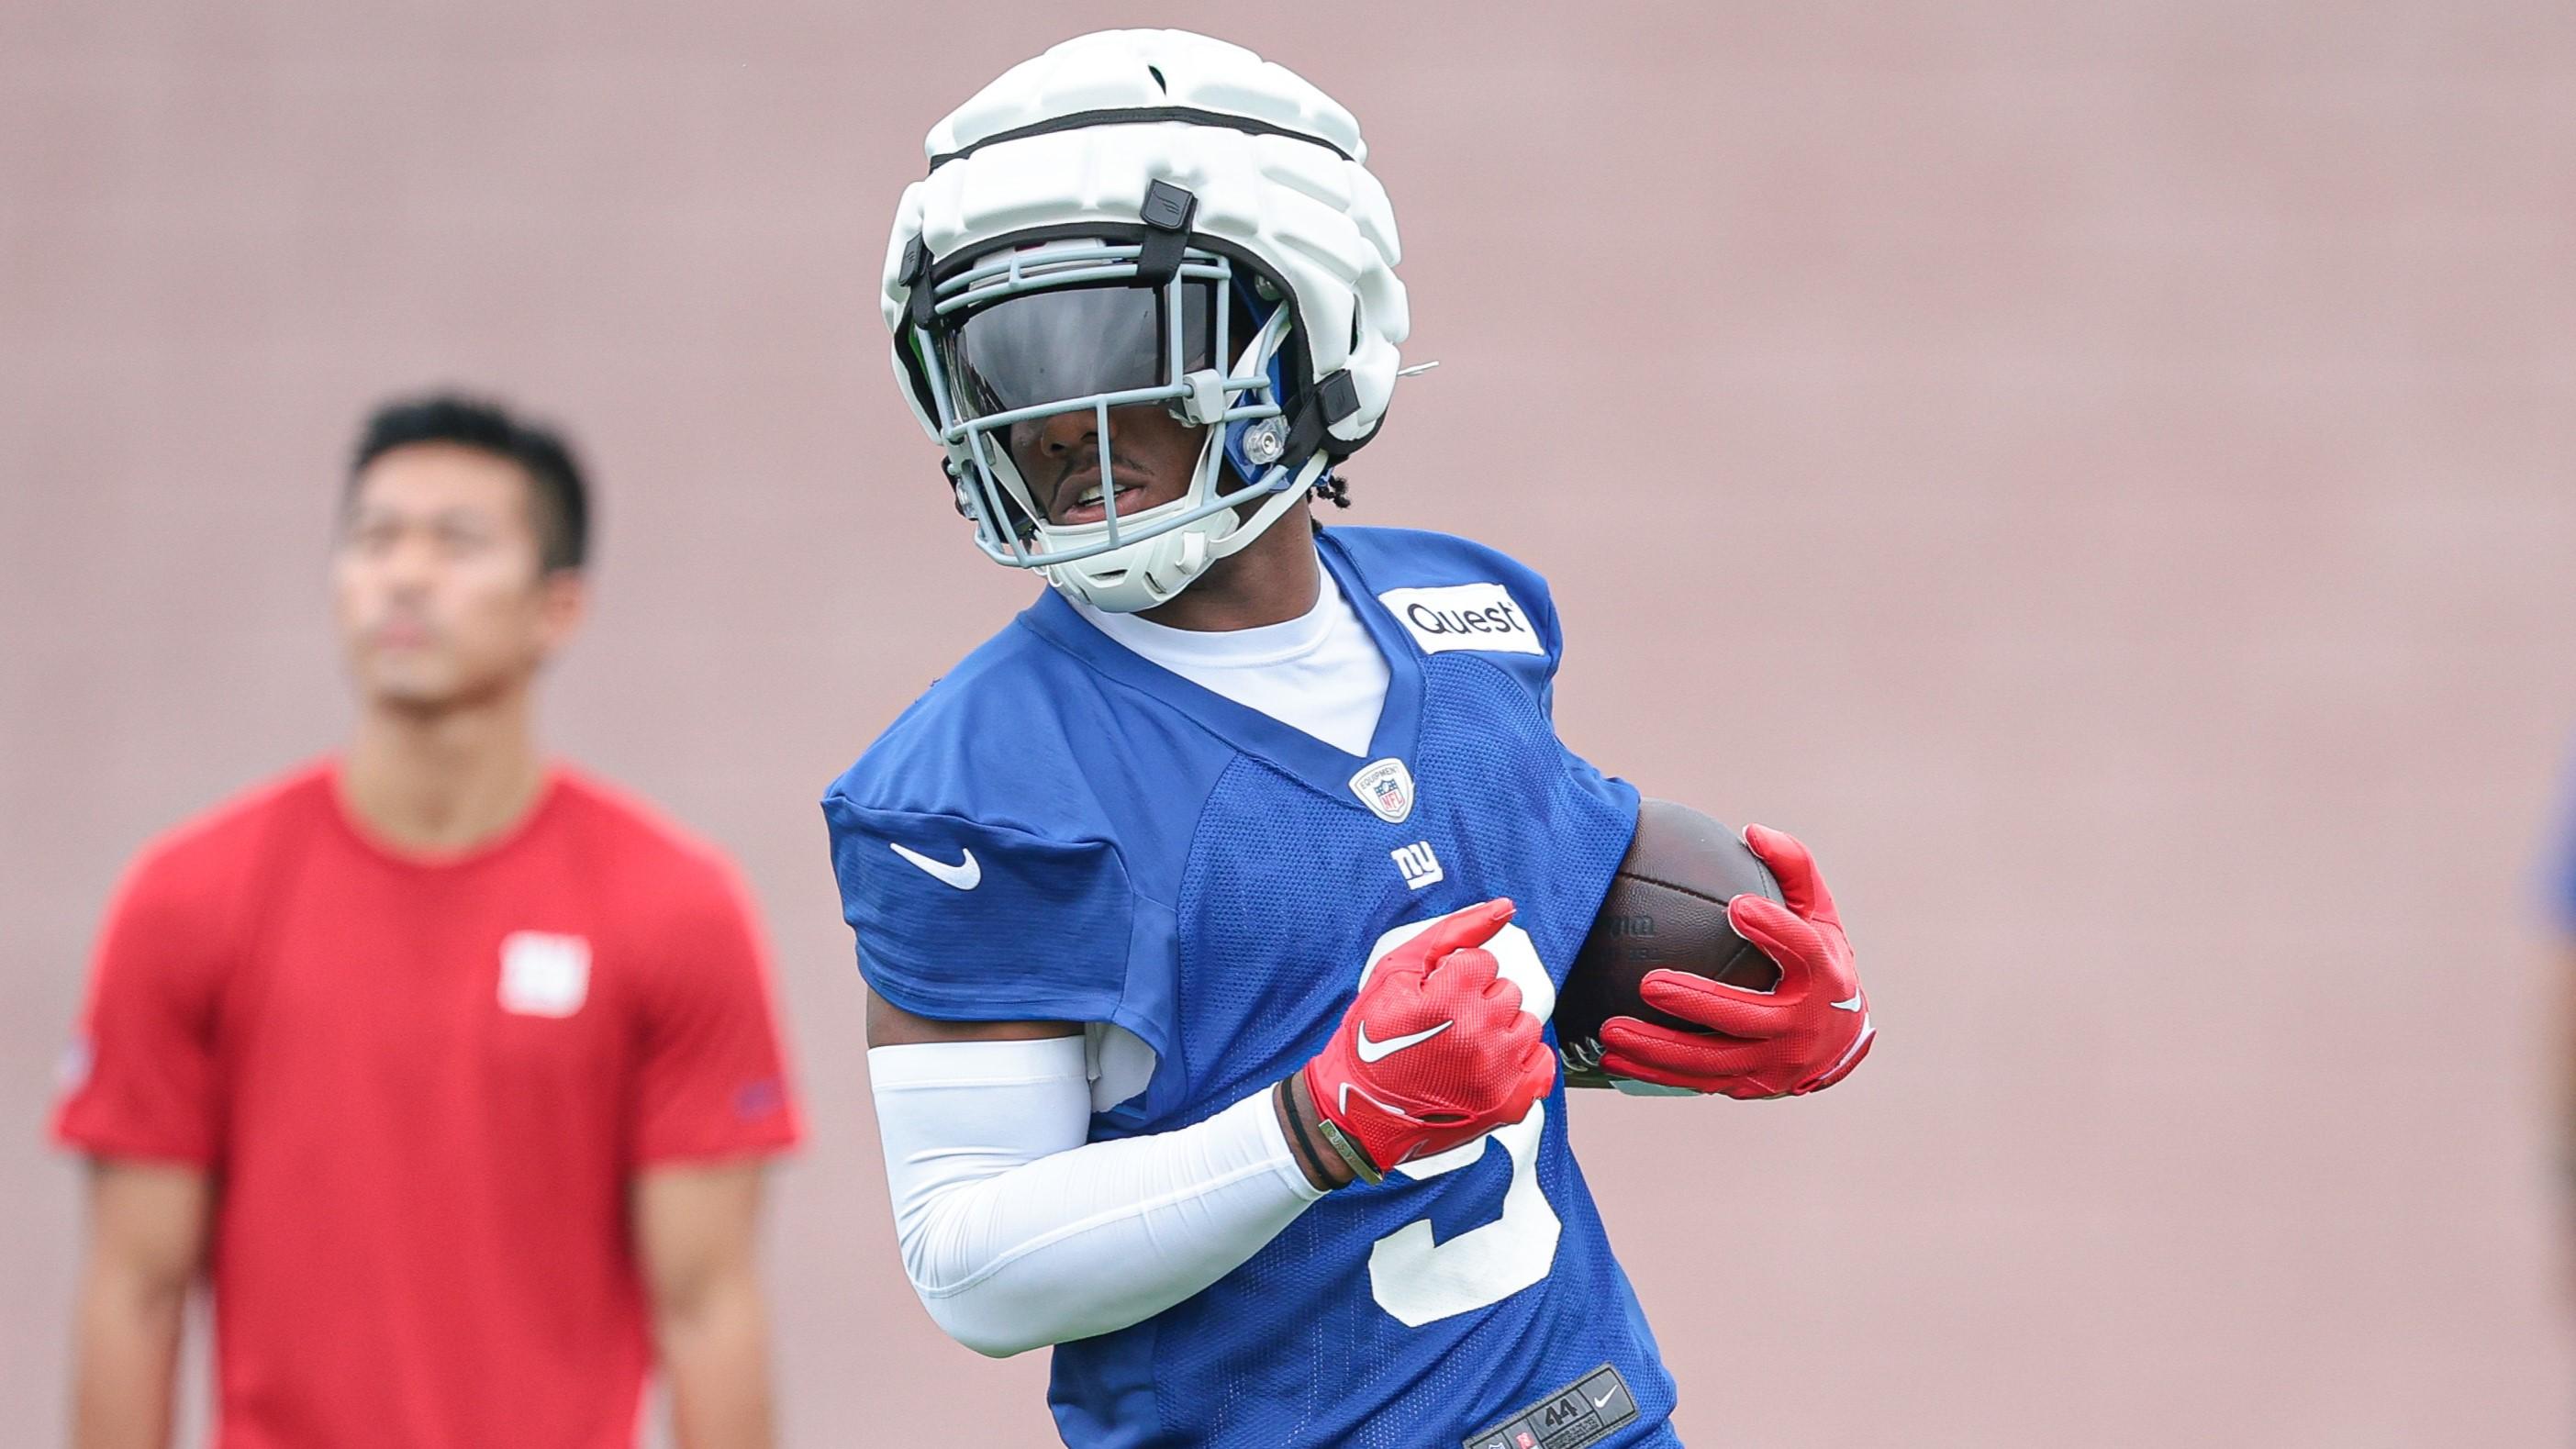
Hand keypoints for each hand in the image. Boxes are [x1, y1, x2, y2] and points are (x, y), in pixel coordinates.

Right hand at [1300, 900, 1557, 1179]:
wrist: (1358, 1113)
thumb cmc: (1370, 1041)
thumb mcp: (1395, 972)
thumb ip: (1453, 932)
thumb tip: (1505, 907)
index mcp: (1450, 998)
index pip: (1482, 963)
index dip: (1452, 980)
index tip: (1430, 1004)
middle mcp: (1480, 1035)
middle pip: (1507, 992)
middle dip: (1478, 1004)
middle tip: (1442, 1030)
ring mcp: (1498, 1073)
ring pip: (1526, 1026)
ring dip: (1499, 1032)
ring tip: (1461, 1052)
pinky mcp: (1510, 1104)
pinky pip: (1541, 1064)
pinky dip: (1519, 1063)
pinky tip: (1487, 1070)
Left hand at [1598, 825, 1873, 1098]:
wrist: (1841, 1041)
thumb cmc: (1821, 962)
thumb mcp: (1820, 915)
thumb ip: (1793, 869)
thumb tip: (1753, 831)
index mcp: (1825, 976)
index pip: (1802, 951)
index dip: (1774, 931)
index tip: (1738, 907)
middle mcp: (1803, 1026)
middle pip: (1747, 1018)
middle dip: (1699, 1003)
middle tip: (1649, 984)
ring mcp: (1776, 1063)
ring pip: (1713, 1061)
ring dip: (1659, 1050)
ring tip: (1611, 1031)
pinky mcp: (1750, 1085)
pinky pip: (1697, 1081)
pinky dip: (1654, 1073)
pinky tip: (1611, 1058)